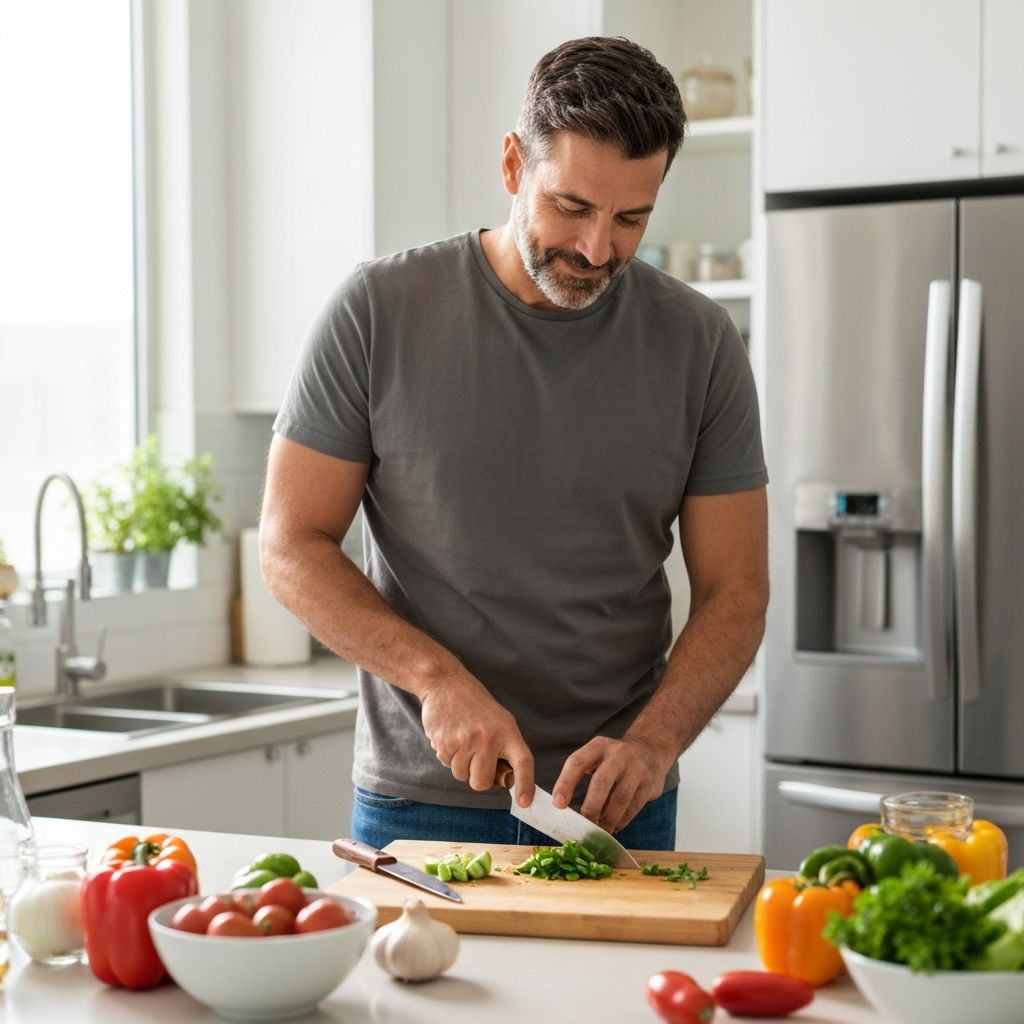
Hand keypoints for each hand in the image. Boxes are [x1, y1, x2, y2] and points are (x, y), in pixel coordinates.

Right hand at [419, 674, 534, 806]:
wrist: (446, 684)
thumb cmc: (476, 706)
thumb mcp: (500, 720)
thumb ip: (505, 748)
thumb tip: (507, 780)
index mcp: (507, 732)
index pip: (522, 762)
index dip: (525, 784)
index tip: (525, 802)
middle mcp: (488, 738)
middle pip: (482, 782)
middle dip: (477, 777)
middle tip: (476, 758)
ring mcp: (465, 741)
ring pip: (461, 775)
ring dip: (460, 764)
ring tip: (462, 740)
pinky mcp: (444, 742)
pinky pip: (446, 764)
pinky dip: (447, 755)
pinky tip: (450, 736)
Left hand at [552, 736, 667, 833]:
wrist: (651, 749)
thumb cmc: (614, 759)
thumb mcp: (597, 755)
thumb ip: (580, 772)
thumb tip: (561, 804)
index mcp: (598, 746)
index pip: (577, 762)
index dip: (566, 783)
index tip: (558, 805)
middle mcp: (618, 754)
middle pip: (601, 782)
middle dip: (591, 807)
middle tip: (584, 824)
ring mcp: (637, 769)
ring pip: (620, 798)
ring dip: (607, 819)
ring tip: (599, 831)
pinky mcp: (650, 784)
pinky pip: (633, 807)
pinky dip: (621, 821)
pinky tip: (614, 827)